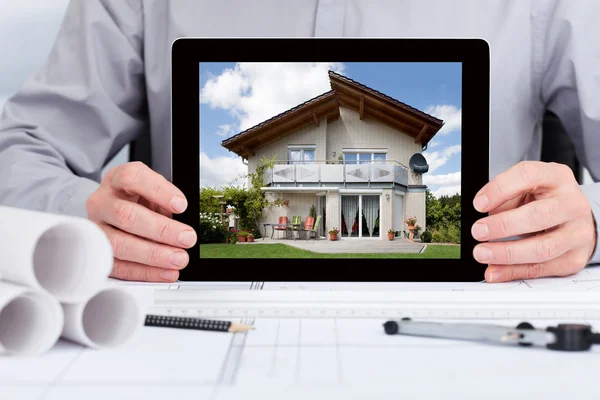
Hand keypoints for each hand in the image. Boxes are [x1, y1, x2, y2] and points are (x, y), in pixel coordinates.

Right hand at [86, 162, 195, 281]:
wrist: (114, 207)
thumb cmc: (138, 198)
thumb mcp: (154, 190)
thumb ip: (167, 202)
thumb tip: (185, 227)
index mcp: (117, 179)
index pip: (132, 178)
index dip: (158, 191)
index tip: (181, 205)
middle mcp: (102, 202)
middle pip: (126, 215)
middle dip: (161, 230)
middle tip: (187, 238)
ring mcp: (96, 228)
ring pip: (119, 244)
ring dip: (153, 255)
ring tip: (179, 259)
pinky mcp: (97, 253)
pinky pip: (118, 266)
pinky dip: (145, 272)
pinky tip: (166, 272)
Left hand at [471, 161, 596, 281]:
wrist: (575, 217)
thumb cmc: (544, 199)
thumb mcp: (525, 188)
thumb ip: (504, 198)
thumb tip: (482, 218)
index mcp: (556, 178)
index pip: (528, 176)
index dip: (500, 189)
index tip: (479, 204)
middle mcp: (572, 204)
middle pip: (538, 215)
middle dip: (503, 225)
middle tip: (478, 231)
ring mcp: (577, 232)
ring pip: (543, 248)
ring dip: (507, 253)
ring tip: (482, 253)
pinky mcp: (575, 257)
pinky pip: (542, 269)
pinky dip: (514, 271)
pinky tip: (495, 270)